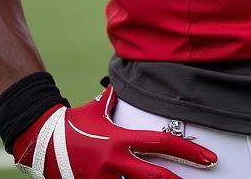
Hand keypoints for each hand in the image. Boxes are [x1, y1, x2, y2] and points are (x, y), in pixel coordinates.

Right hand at [12, 86, 216, 178]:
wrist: (42, 143)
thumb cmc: (73, 125)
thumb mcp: (97, 109)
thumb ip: (114, 99)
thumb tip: (124, 82)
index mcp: (120, 139)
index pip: (161, 143)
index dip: (187, 150)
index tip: (207, 156)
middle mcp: (115, 162)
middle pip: (155, 176)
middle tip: (204, 176)